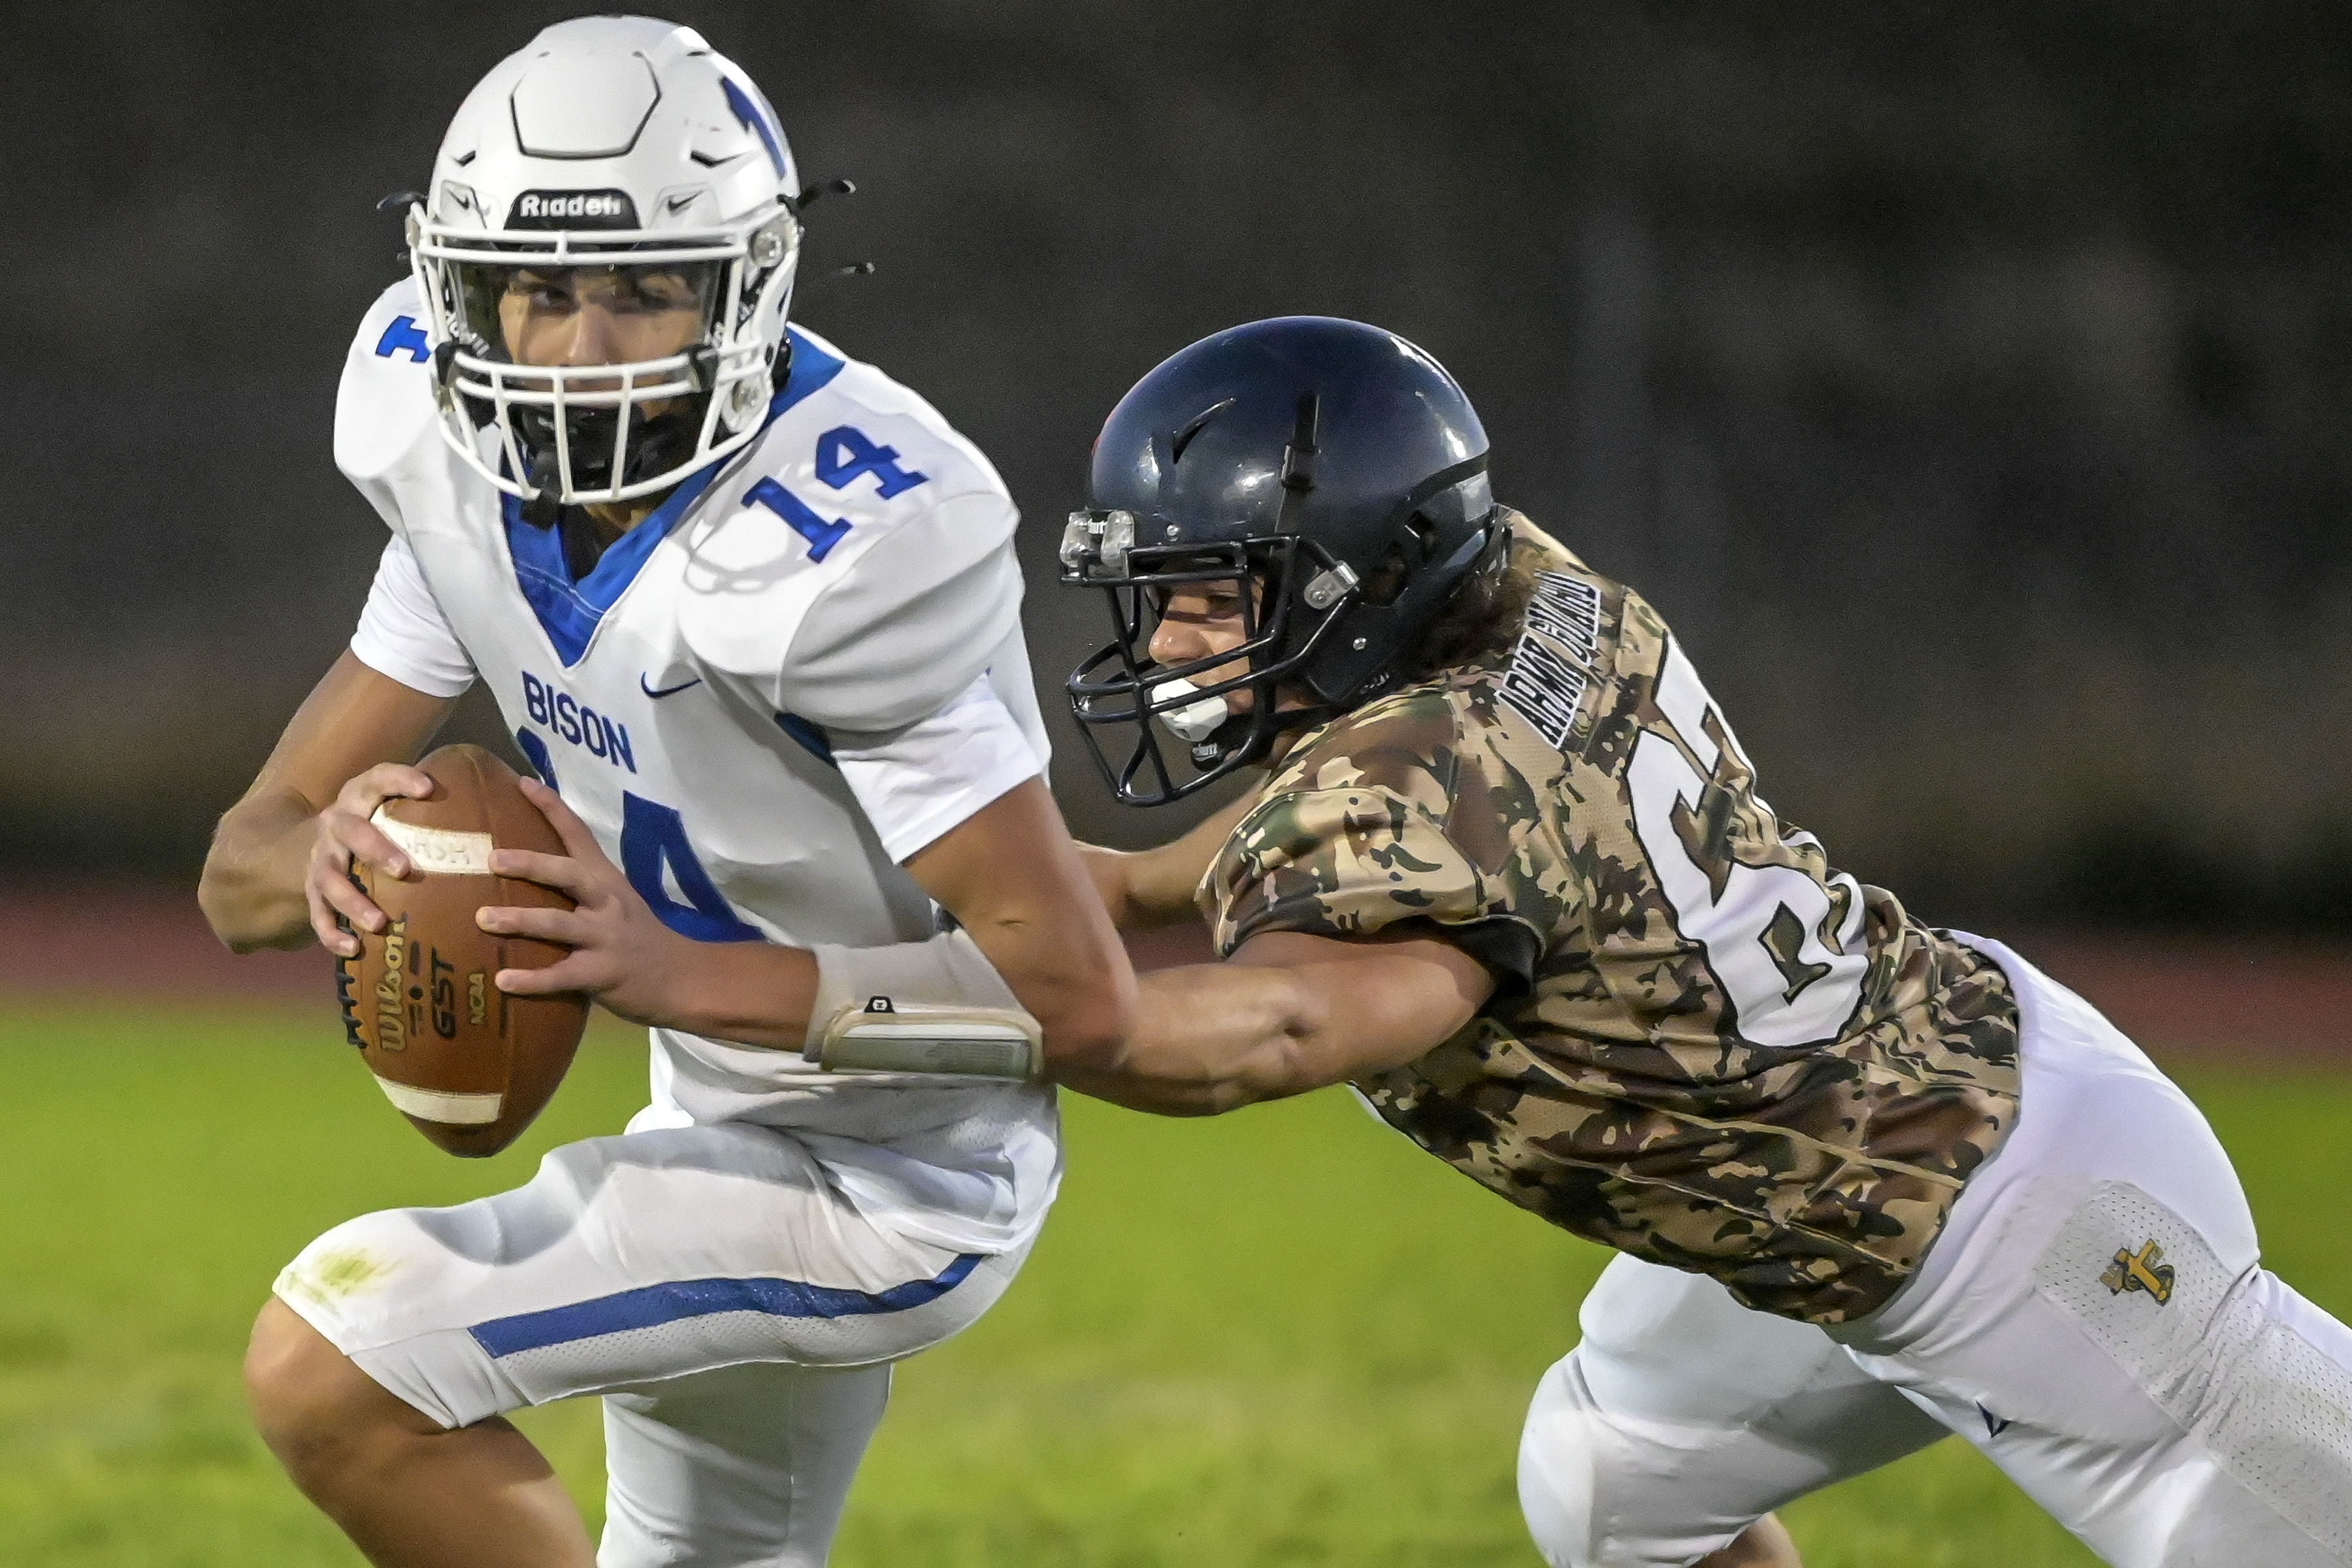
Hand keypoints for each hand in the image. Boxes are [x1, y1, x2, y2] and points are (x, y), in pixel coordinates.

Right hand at [308, 762, 436, 956]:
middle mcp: (336, 823)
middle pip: (351, 831)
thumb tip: (502, 808)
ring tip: (379, 923)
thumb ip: (430, 807)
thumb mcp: (392, 806)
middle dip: (376, 850)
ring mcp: (320, 858)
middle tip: (404, 870)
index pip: (378, 778)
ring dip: (353, 902)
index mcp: (360, 797)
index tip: (428, 789)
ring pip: (329, 879)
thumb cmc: (376, 824)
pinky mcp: (310, 890)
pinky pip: (317, 913)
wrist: (309, 840)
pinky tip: (353, 948)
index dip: (400, 780)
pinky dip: (332, 933)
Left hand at [477, 777, 695, 1026]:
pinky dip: (531, 979)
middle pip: (569, 875)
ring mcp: (606, 938)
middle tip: (492, 858)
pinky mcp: (602, 974)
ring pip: (559, 924)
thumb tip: (525, 874)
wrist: (680, 978)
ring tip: (484, 918)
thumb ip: (580, 889)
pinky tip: (503, 980)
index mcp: (608, 881)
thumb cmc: (639, 937)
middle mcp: (608, 903)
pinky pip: (561, 976)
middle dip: (531, 864)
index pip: (580, 835)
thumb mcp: (617, 902)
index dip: (553, 808)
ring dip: (520, 919)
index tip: (523, 783)